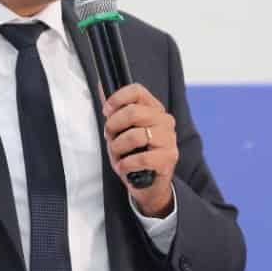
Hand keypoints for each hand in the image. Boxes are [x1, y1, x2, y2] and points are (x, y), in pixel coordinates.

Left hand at [102, 83, 177, 216]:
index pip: (137, 91)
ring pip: (135, 135)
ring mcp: (169, 139)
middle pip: (133, 112)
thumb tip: (102, 85)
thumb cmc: (134, 155)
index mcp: (154, 109)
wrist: (149, 185)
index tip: (106, 111)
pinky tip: (125, 167)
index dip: (117, 98)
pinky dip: (127, 164)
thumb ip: (114, 110)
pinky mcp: (169, 158)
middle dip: (113, 126)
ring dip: (118, 148)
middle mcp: (164, 121)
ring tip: (118, 155)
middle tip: (109, 137)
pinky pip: (142, 158)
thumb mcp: (121, 131)